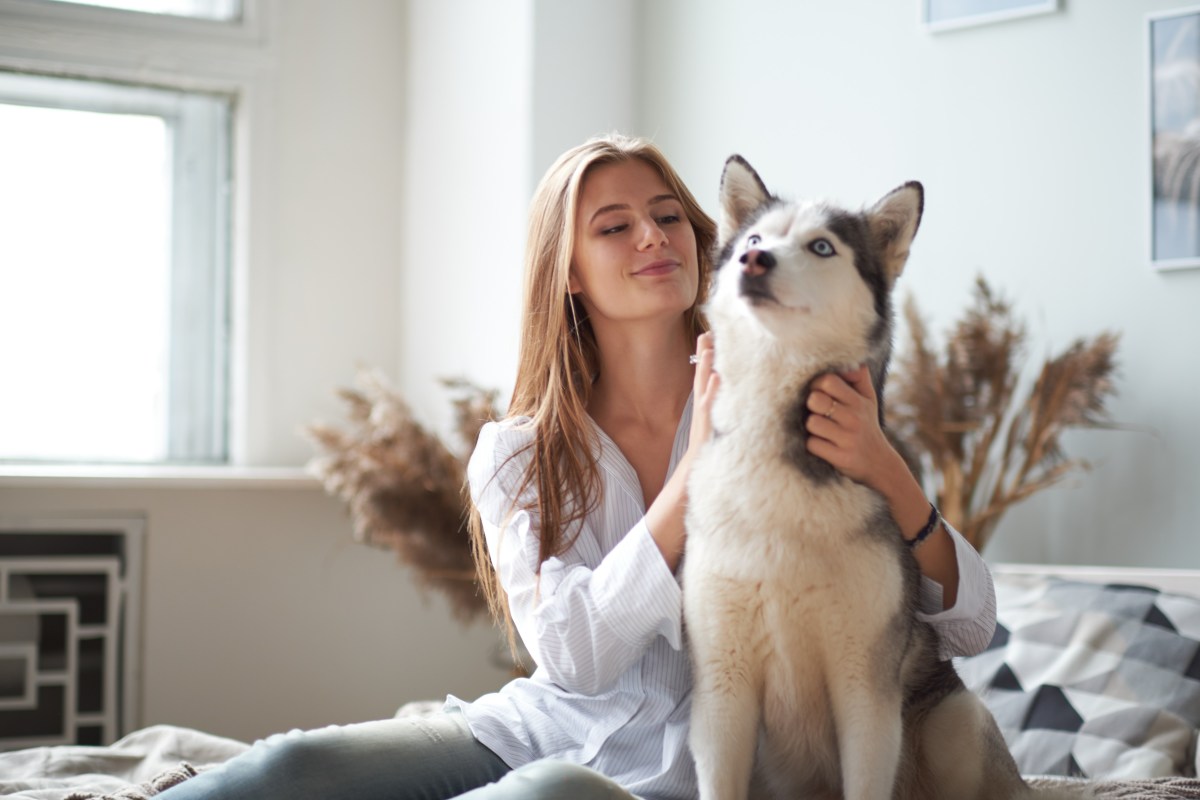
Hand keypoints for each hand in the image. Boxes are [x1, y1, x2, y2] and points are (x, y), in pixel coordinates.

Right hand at [689, 332, 719, 449]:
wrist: (695, 466)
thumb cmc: (706, 444)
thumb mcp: (713, 421)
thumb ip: (716, 405)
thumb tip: (724, 390)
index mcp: (703, 402)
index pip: (704, 374)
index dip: (705, 356)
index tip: (709, 336)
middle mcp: (701, 404)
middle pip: (701, 374)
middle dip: (703, 353)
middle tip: (706, 332)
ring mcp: (702, 413)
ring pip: (703, 386)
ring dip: (705, 367)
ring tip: (709, 348)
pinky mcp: (706, 423)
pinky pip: (709, 404)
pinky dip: (712, 390)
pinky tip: (717, 378)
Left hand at [803, 364, 893, 490]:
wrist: (880, 464)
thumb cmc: (866, 426)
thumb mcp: (868, 399)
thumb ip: (859, 377)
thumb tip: (851, 358)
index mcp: (858, 401)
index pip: (828, 381)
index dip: (816, 384)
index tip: (818, 393)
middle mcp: (854, 418)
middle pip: (815, 400)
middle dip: (811, 406)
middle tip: (818, 412)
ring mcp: (848, 439)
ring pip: (812, 423)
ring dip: (811, 428)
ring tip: (822, 431)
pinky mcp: (841, 458)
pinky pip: (812, 445)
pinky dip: (813, 445)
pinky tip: (823, 446)